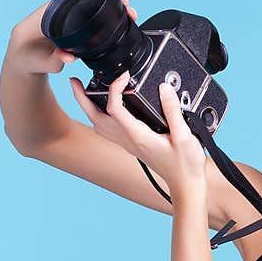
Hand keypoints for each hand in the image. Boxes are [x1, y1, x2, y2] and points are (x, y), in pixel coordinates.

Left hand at [5, 0, 137, 75]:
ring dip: (113, 9)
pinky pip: (94, 21)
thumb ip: (53, 60)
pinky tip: (123, 19)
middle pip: (89, 1)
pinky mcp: (76, 33)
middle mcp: (61, 14)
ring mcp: (70, 23)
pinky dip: (109, 19)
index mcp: (49, 14)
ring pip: (94, 10)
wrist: (23, 61)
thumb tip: (69, 58)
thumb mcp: (39, 62)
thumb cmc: (28, 58)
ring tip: (129, 12)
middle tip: (125, 0)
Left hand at [69, 72, 207, 193]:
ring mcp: (128, 144)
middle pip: (95, 118)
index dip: (115, 87)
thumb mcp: (184, 136)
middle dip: (82, 99)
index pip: (114, 108)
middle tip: (76, 82)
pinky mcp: (132, 146)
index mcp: (137, 135)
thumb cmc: (185, 164)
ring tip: (87, 92)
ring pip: (98, 126)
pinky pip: (108, 131)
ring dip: (88, 109)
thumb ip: (173, 110)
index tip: (125, 76)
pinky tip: (107, 111)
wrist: (185, 184)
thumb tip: (164, 88)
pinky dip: (101, 118)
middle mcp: (128, 140)